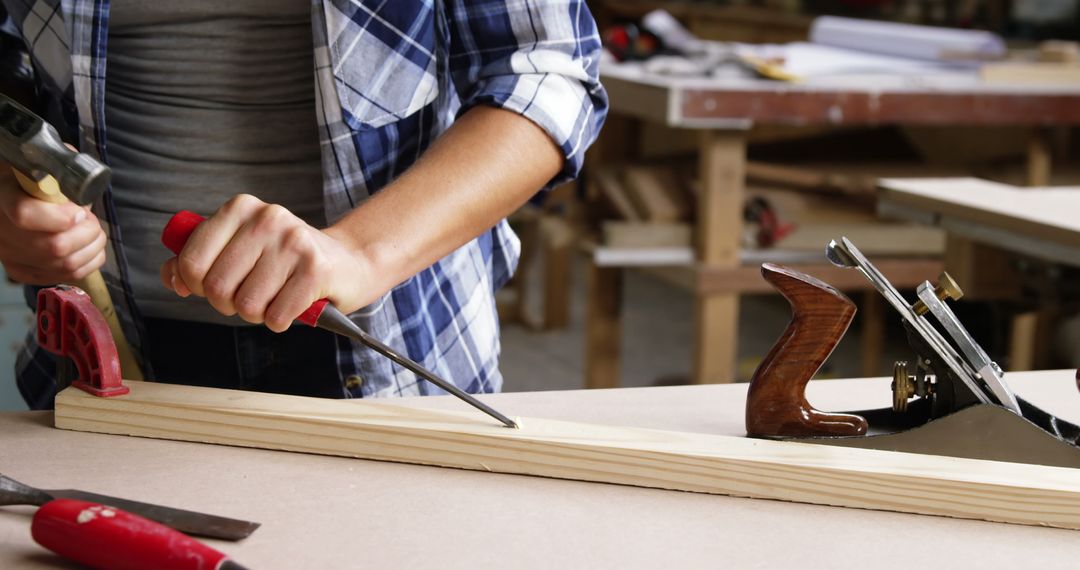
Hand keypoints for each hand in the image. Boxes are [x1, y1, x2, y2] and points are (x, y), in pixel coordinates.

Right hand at [0, 166, 106, 283]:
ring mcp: (11, 256)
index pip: (25, 214)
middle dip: (87, 232)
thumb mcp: (44, 162)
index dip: (61, 217)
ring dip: (93, 246)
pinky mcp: (23, 271)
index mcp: (3, 195)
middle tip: (89, 219)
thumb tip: (83, 181)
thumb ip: (63, 167)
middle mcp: (1, 231)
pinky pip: (68, 275)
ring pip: (66, 264)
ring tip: (92, 230)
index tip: (79, 210)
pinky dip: (90, 261)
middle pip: (55, 247)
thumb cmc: (33, 177)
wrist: (13, 195)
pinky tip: (89, 246)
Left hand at [161, 194, 376, 331]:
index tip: (218, 284)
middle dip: (230, 304)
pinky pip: (277, 316)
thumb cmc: (285, 260)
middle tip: (251, 295)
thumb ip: (197, 261)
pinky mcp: (316, 270)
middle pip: (217, 288)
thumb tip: (173, 279)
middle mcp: (266, 218)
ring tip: (275, 298)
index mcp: (240, 208)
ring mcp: (293, 242)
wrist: (348, 262)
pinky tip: (294, 305)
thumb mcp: (239, 249)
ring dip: (258, 314)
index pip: (191, 262)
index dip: (198, 286)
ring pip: (247, 306)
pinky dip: (281, 321)